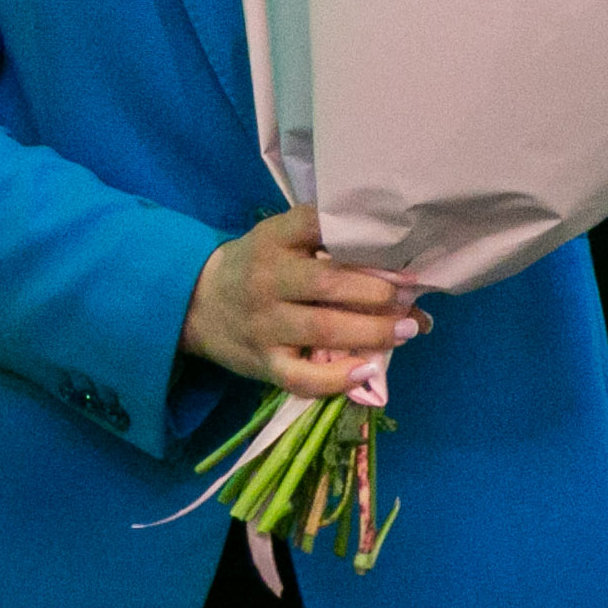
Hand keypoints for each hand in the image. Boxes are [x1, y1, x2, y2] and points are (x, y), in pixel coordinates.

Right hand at [180, 208, 428, 398]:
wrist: (195, 302)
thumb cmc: (256, 264)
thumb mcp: (278, 236)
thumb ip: (321, 237)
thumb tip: (390, 250)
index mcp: (274, 240)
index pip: (315, 227)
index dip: (360, 239)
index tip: (400, 253)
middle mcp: (267, 280)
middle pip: (328, 284)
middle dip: (377, 291)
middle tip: (412, 295)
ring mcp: (264, 325)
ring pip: (322, 330)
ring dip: (372, 332)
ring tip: (408, 328)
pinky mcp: (262, 363)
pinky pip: (300, 377)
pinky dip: (334, 380)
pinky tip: (365, 371)